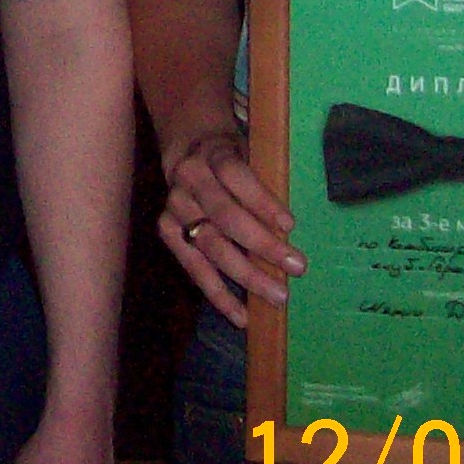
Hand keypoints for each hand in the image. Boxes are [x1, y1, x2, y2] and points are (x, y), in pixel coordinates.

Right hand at [158, 125, 303, 327]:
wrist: (186, 148)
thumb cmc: (231, 155)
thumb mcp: (249, 152)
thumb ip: (262, 183)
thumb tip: (290, 229)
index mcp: (213, 153)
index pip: (236, 176)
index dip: (262, 201)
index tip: (290, 225)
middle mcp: (189, 179)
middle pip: (225, 216)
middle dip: (263, 245)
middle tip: (297, 267)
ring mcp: (174, 206)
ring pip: (210, 245)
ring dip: (246, 275)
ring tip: (278, 296)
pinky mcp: (166, 230)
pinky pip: (193, 266)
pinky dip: (217, 293)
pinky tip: (241, 314)